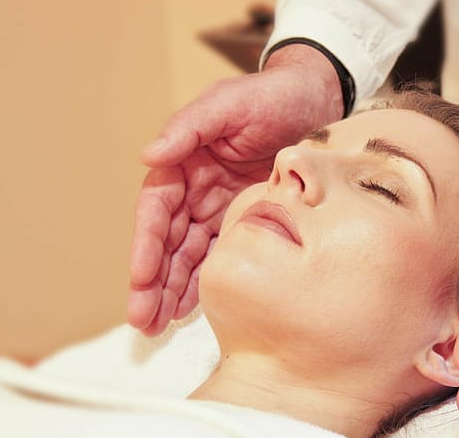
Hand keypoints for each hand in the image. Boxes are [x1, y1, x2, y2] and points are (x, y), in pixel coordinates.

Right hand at [128, 45, 342, 335]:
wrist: (317, 100)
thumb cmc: (270, 96)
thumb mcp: (229, 103)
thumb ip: (189, 127)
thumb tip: (149, 155)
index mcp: (184, 161)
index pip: (157, 208)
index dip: (147, 244)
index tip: (141, 277)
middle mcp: (195, 187)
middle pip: (166, 240)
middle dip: (151, 281)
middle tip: (142, 320)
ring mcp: (219, 206)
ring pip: (188, 255)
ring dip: (171, 290)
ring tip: (157, 326)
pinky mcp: (247, 220)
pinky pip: (219, 255)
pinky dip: (204, 282)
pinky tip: (190, 310)